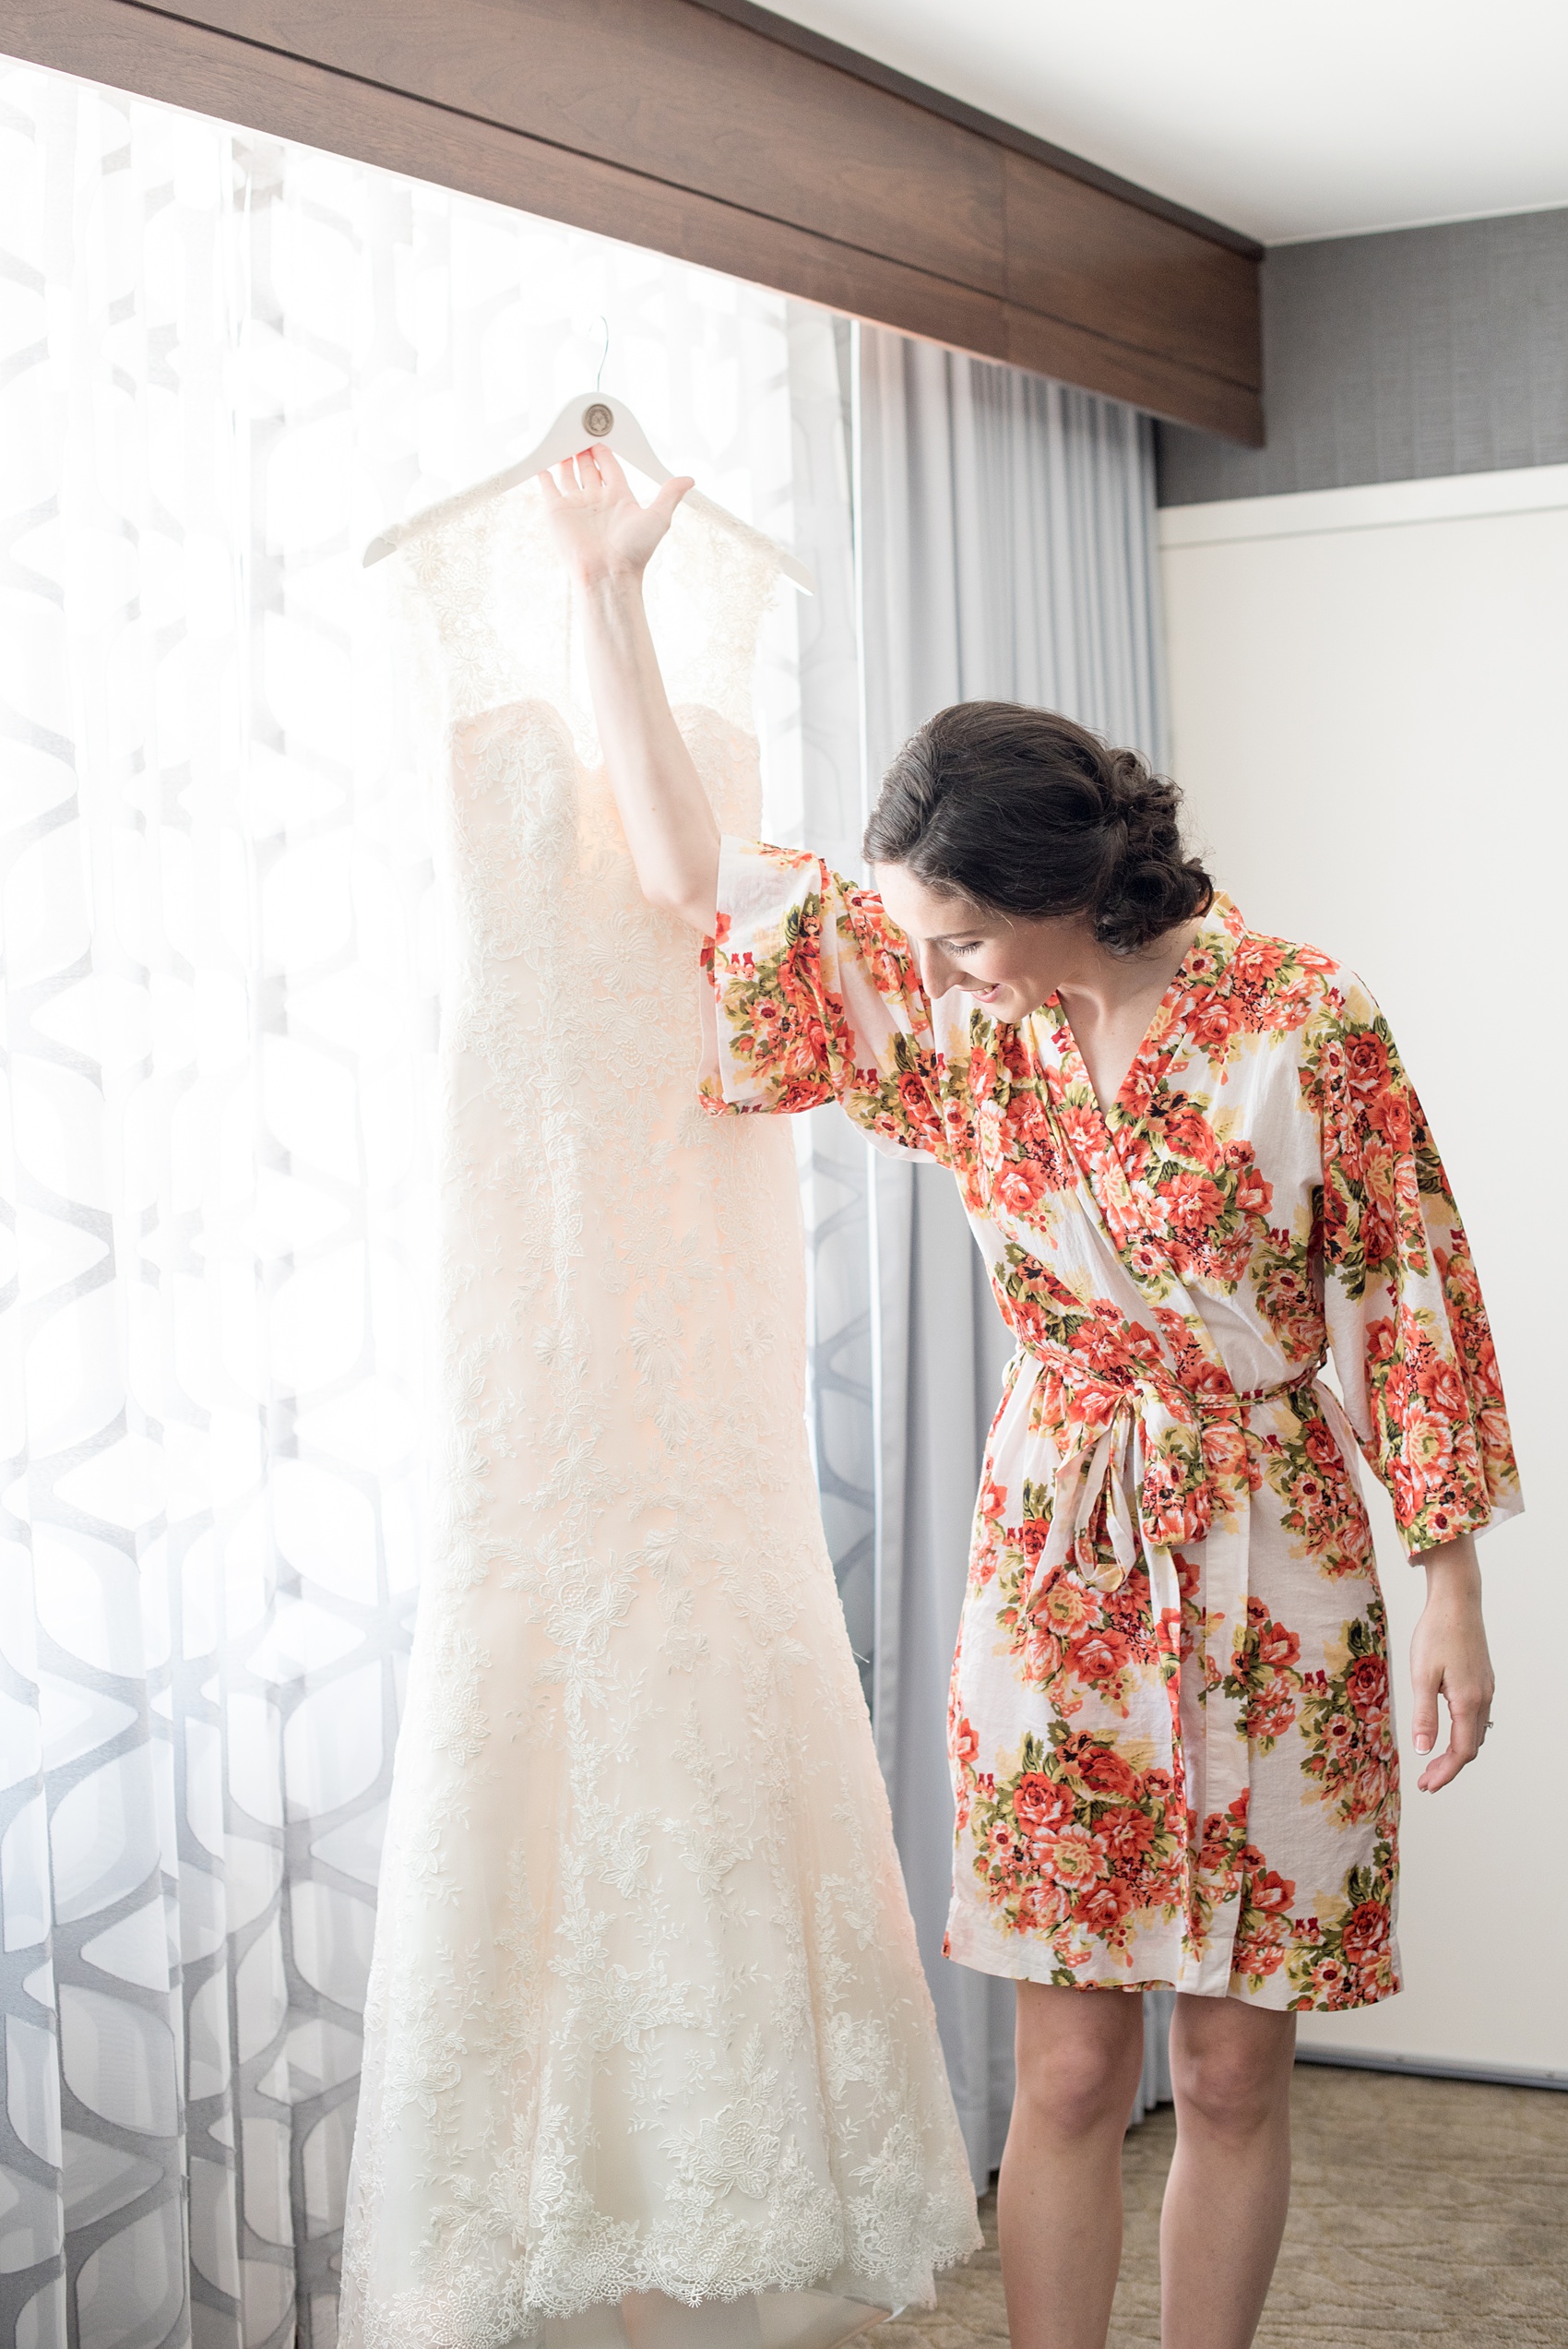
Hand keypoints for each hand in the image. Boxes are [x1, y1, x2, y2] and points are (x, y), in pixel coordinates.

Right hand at [538, 443, 692, 587]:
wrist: (607, 574)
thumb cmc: (634, 551)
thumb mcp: (658, 517)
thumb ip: (669, 495)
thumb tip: (689, 479)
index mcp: (619, 497)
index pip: (610, 466)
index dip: (605, 450)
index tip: (601, 432)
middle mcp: (597, 500)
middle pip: (588, 467)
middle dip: (584, 448)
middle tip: (580, 428)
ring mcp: (576, 505)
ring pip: (568, 474)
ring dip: (565, 457)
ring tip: (562, 437)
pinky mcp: (557, 511)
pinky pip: (548, 487)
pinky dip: (544, 474)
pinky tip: (542, 461)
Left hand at [1408, 1533, 1493, 1791]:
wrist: (1456, 1602)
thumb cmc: (1436, 1634)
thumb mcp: (1422, 1676)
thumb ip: (1424, 1715)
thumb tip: (1423, 1750)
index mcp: (1468, 1702)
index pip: (1461, 1752)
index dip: (1445, 1773)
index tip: (1427, 1786)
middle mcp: (1483, 1699)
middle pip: (1470, 1747)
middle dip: (1449, 1767)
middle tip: (1426, 1780)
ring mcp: (1486, 1689)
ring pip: (1475, 1732)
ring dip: (1456, 1751)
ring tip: (1433, 1761)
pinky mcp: (1482, 1679)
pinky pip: (1477, 1717)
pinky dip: (1463, 1733)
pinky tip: (1446, 1731)